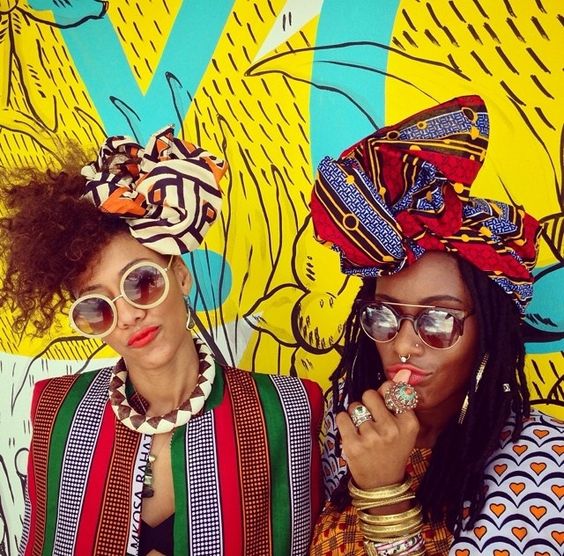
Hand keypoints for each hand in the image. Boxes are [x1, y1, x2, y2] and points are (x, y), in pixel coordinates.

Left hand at [336, 369, 419, 489]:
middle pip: (369, 394)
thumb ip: (399, 400)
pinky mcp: (353, 445)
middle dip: (367, 403)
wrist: (383, 485)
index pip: (391, 390)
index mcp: (409, 423)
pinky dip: (343, 422)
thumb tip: (401, 372)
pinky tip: (352, 433)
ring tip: (363, 430)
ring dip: (355, 415)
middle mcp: (392, 429)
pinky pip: (341, 417)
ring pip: (354, 406)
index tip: (383, 406)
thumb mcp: (404, 429)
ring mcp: (372, 437)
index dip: (383, 395)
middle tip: (371, 419)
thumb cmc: (393, 451)